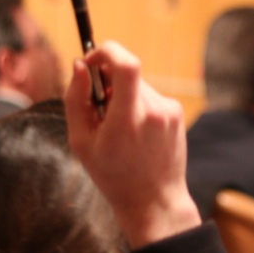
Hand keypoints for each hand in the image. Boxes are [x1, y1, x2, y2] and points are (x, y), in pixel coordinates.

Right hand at [65, 41, 200, 247]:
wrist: (154, 200)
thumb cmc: (112, 175)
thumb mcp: (81, 142)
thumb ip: (76, 100)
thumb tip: (79, 66)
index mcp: (128, 119)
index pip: (126, 64)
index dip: (106, 52)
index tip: (90, 61)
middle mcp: (154, 110)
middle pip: (126, 74)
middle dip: (107, 83)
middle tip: (98, 110)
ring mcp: (170, 110)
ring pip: (138, 85)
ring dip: (123, 97)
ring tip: (119, 130)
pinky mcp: (177, 113)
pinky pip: (150, 97)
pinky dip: (138, 106)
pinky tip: (136, 134)